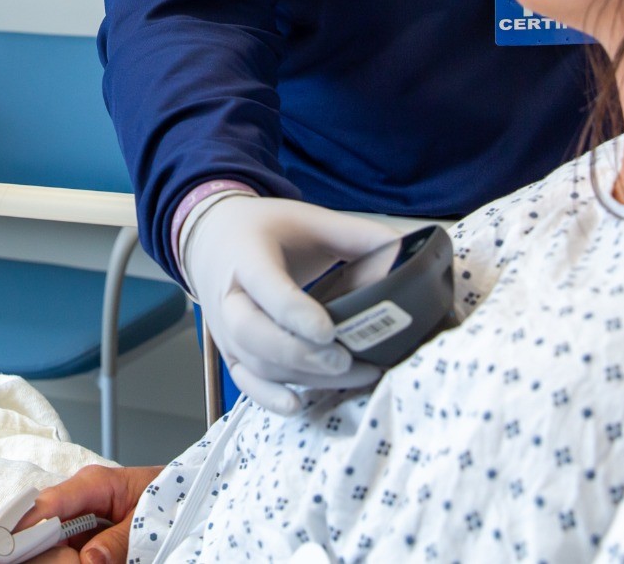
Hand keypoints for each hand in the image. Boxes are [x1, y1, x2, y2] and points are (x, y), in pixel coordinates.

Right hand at [16, 464, 162, 563]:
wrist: (186, 498)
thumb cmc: (169, 496)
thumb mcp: (149, 518)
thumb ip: (120, 540)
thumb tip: (90, 561)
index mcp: (94, 483)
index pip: (48, 503)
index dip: (25, 527)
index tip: (7, 548)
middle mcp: (79, 498)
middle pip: (41, 525)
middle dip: (38, 548)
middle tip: (41, 560)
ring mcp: (79, 519)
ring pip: (49, 542)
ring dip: (52, 556)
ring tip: (74, 557)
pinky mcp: (83, 536)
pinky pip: (64, 549)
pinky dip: (64, 558)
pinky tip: (72, 559)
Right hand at [183, 195, 403, 414]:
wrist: (212, 239)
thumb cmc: (266, 230)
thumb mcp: (309, 219)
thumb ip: (357, 234)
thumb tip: (410, 250)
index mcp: (247, 255)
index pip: (265, 286)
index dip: (294, 312)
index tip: (329, 331)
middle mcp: (229, 297)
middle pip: (253, 334)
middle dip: (299, 354)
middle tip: (343, 360)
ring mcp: (226, 330)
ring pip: (256, 364)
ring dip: (302, 377)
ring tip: (353, 375)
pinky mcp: (230, 352)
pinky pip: (246, 382)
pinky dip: (269, 398)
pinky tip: (297, 404)